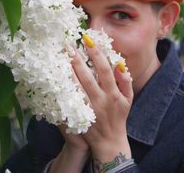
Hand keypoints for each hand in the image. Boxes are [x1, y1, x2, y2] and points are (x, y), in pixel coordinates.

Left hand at [71, 35, 133, 161]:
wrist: (109, 142)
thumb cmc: (119, 118)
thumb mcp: (128, 100)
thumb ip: (125, 82)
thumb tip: (120, 65)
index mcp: (113, 94)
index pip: (104, 70)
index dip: (97, 54)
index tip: (88, 40)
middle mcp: (100, 100)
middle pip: (86, 76)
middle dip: (77, 59)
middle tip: (68, 44)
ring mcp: (88, 109)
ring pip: (75, 87)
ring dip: (67, 71)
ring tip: (60, 56)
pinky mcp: (78, 116)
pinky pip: (68, 100)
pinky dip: (62, 88)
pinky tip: (56, 77)